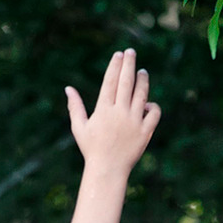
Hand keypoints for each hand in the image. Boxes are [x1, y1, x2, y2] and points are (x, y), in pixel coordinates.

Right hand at [66, 49, 160, 175]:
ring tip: (143, 73)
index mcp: (103, 110)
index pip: (110, 81)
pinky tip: (148, 104)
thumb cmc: (91, 149)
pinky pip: (154, 114)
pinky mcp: (145, 132)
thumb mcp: (79, 127)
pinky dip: (153, 107)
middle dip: (129, 64)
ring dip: (143, 81)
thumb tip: (68, 88)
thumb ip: (75, 106)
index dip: (115, 66)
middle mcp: (120, 113)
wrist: (108, 170)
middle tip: (131, 52)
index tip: (118, 54)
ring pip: (142, 95)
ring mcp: (134, 122)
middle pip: (126, 82)